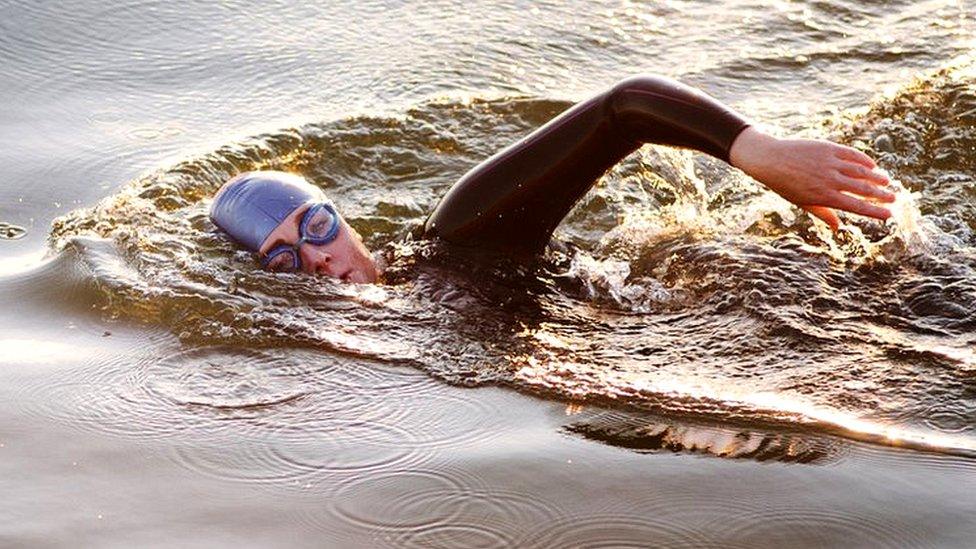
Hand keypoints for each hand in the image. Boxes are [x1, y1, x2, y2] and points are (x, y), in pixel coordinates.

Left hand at [729, 127, 893, 230]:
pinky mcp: (829, 148)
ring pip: (861, 170)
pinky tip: (872, 166)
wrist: (770, 160)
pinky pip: (852, 154)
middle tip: (894, 198)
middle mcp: (830, 180)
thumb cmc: (785, 185)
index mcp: (824, 196)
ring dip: (876, 177)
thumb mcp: (802, 202)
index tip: (889, 215)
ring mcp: (830, 162)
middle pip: (863, 189)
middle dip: (881, 195)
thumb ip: (823, 213)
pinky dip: (865, 160)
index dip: (875, 211)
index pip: (856, 206)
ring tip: (887, 181)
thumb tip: (838, 228)